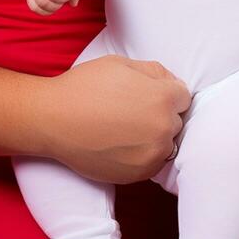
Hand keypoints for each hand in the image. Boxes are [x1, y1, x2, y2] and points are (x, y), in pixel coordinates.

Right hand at [39, 55, 190, 183]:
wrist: (54, 120)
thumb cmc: (85, 86)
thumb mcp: (121, 63)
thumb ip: (153, 70)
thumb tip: (171, 81)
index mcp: (162, 98)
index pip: (183, 96)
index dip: (166, 92)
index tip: (147, 93)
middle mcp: (163, 128)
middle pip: (176, 120)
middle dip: (161, 113)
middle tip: (132, 109)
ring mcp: (151, 154)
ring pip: (166, 143)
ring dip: (154, 136)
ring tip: (126, 127)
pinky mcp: (138, 174)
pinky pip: (152, 162)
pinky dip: (142, 154)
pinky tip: (120, 142)